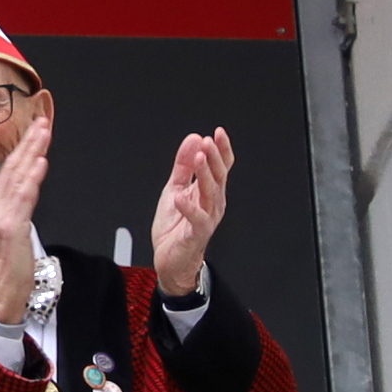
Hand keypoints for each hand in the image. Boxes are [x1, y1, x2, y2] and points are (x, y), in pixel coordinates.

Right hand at [0, 115, 50, 323]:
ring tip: (43, 134)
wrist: (3, 288)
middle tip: (42, 122)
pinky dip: (32, 178)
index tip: (36, 129)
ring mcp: (1, 214)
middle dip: (29, 142)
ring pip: (19, 177)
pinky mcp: (12, 226)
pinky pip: (24, 198)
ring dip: (32, 152)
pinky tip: (40, 164)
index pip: (9, 167)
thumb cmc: (10, 259)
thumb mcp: (12, 224)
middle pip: (13, 166)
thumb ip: (18, 202)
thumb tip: (29, 180)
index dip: (23, 146)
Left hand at [151, 127, 233, 294]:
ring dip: (205, 175)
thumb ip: (183, 166)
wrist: (170, 258)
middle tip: (208, 143)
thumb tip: (192, 139)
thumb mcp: (175, 189)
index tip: (218, 133)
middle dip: (215, 158)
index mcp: (208, 191)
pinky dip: (189, 208)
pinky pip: (196, 219)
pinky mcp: (197, 233)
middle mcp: (212, 203)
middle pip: (218, 177)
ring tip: (199, 158)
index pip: (220, 167)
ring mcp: (206, 218)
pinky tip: (181, 197)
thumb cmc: (176, 226)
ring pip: (211, 194)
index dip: (222, 150)